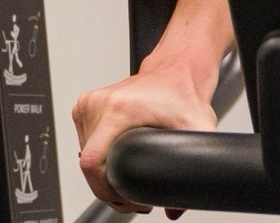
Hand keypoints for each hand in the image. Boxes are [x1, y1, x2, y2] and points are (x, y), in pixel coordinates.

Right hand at [73, 61, 214, 213]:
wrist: (174, 71)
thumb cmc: (182, 95)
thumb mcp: (196, 131)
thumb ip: (195, 168)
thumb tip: (174, 209)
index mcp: (119, 109)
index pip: (92, 162)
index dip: (105, 189)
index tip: (125, 196)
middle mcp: (99, 103)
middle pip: (88, 163)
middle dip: (108, 185)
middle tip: (133, 193)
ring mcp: (89, 103)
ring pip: (85, 154)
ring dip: (102, 171)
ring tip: (127, 173)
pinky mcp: (85, 105)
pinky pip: (84, 141)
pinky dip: (97, 154)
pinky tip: (116, 155)